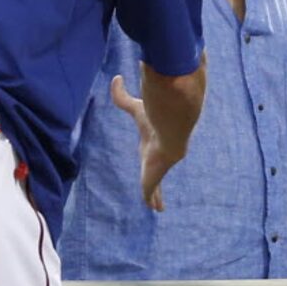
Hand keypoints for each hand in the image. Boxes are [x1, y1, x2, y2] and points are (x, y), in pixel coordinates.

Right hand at [111, 74, 173, 210]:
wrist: (170, 129)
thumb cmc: (154, 118)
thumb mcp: (134, 107)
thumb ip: (122, 96)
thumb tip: (116, 77)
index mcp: (152, 144)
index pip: (153, 153)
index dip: (151, 157)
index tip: (151, 160)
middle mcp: (157, 158)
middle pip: (155, 173)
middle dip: (156, 181)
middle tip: (157, 191)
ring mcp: (157, 171)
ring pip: (156, 186)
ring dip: (157, 195)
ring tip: (158, 206)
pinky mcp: (154, 180)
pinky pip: (152, 194)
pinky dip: (154, 201)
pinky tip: (157, 208)